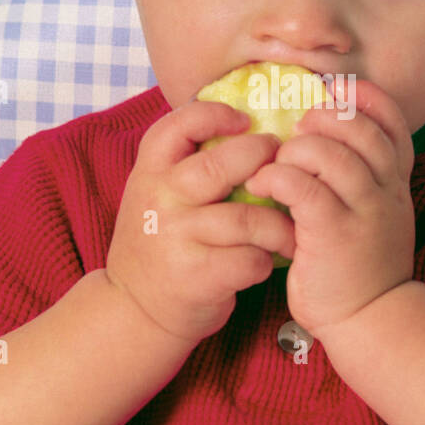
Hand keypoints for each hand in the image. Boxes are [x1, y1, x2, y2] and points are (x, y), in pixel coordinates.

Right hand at [106, 101, 295, 344]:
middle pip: (221, 165)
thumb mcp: (155, 194)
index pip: (179, 125)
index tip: (246, 120)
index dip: (216, 115)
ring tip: (290, 227)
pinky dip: (266, 259)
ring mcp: (177, 238)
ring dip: (279, 224)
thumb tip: (245, 125)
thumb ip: (185, 164)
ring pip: (248, 218)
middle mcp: (159, 199)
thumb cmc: (160, 243)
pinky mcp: (198, 276)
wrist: (134, 310)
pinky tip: (265, 259)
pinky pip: (251, 258)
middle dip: (263, 160)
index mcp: (149, 172)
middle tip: (286, 167)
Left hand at [241, 75, 415, 340]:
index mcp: (396, 182)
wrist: (370, 319)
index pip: (393, 122)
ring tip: (278, 161)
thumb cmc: (360, 266)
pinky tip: (263, 183)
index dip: (365, 98)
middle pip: (363, 129)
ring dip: (297, 148)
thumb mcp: (374, 215)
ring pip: (332, 154)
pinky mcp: (333, 234)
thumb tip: (322, 137)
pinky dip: (278, 175)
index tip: (336, 91)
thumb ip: (360, 178)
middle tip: (299, 129)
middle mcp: (387, 191)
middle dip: (325, 117)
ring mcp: (364, 212)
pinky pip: (303, 187)